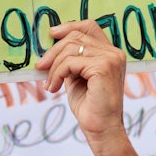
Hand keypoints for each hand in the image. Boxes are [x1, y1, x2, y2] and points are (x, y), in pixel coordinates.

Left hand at [34, 21, 126, 141]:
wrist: (102, 129)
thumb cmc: (90, 106)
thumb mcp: (77, 76)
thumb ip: (71, 59)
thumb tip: (50, 44)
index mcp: (111, 53)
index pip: (90, 26)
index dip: (70, 26)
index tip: (52, 34)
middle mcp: (114, 53)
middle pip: (76, 36)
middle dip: (54, 51)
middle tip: (40, 66)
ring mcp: (111, 59)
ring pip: (71, 48)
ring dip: (54, 66)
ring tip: (49, 83)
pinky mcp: (103, 67)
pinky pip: (70, 62)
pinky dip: (57, 74)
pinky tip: (54, 88)